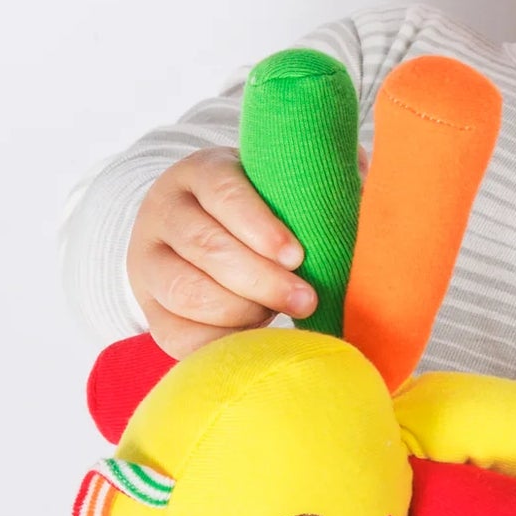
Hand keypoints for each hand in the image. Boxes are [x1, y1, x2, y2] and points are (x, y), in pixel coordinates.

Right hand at [126, 149, 317, 357]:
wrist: (194, 237)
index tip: (297, 256)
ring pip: (187, 292)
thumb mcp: (277, 184)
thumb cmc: (257, 212)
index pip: (222, 191)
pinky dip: (220, 342)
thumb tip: (368, 176)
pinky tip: (255, 339)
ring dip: (242, 312)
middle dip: (262, 280)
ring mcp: (147, 262)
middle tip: (306, 300)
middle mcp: (163, 213)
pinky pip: (177, 335)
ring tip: (278, 315)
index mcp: (198, 173)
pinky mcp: (149, 308)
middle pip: (206, 247)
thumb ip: (316, 179)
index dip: (260, 226)